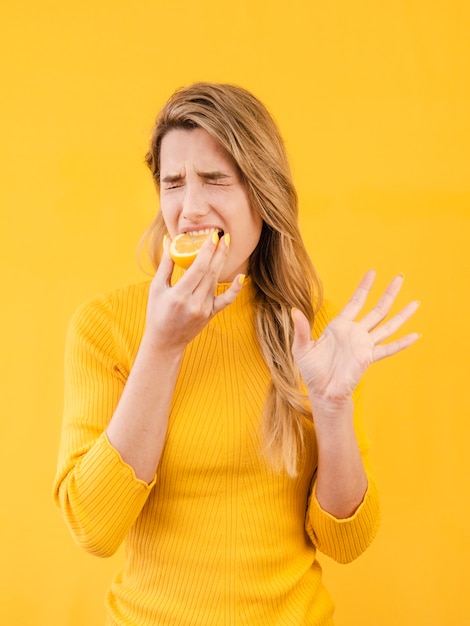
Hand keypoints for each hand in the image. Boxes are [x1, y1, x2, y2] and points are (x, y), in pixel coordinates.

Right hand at [145, 233, 243, 350]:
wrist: (166, 341)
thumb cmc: (157, 313)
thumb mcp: (156, 288)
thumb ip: (165, 264)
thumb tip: (169, 240)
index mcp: (178, 295)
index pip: (197, 269)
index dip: (207, 251)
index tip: (212, 236)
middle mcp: (194, 303)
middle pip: (210, 272)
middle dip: (218, 252)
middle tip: (224, 235)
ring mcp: (204, 310)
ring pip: (216, 281)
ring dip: (222, 262)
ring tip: (226, 245)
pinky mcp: (211, 314)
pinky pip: (226, 301)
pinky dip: (235, 290)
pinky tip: (241, 276)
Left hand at [291, 270, 419, 410]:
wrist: (322, 392)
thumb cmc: (312, 371)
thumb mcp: (302, 348)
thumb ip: (301, 329)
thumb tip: (294, 311)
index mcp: (339, 326)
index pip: (355, 302)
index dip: (364, 288)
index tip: (372, 272)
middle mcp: (355, 333)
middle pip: (377, 309)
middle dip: (389, 293)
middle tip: (400, 277)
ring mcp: (364, 345)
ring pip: (387, 326)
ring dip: (401, 315)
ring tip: (416, 303)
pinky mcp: (368, 358)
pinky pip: (388, 349)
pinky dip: (402, 343)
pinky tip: (415, 336)